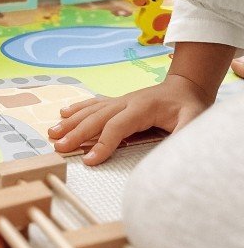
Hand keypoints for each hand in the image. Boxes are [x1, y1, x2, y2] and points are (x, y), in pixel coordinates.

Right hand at [48, 74, 213, 165]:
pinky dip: (77, 108)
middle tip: (58, 147)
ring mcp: (119, 100)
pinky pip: (93, 104)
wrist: (185, 86)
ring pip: (90, 111)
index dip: (102, 144)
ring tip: (52, 133)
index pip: (116, 127)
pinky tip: (63, 112)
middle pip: (96, 118)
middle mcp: (125, 102)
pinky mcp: (117, 101)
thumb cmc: (189, 105)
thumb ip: (185, 134)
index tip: (88, 160)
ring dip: (70, 121)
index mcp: (141, 108)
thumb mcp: (195, 119)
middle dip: (76, 133)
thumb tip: (174, 155)